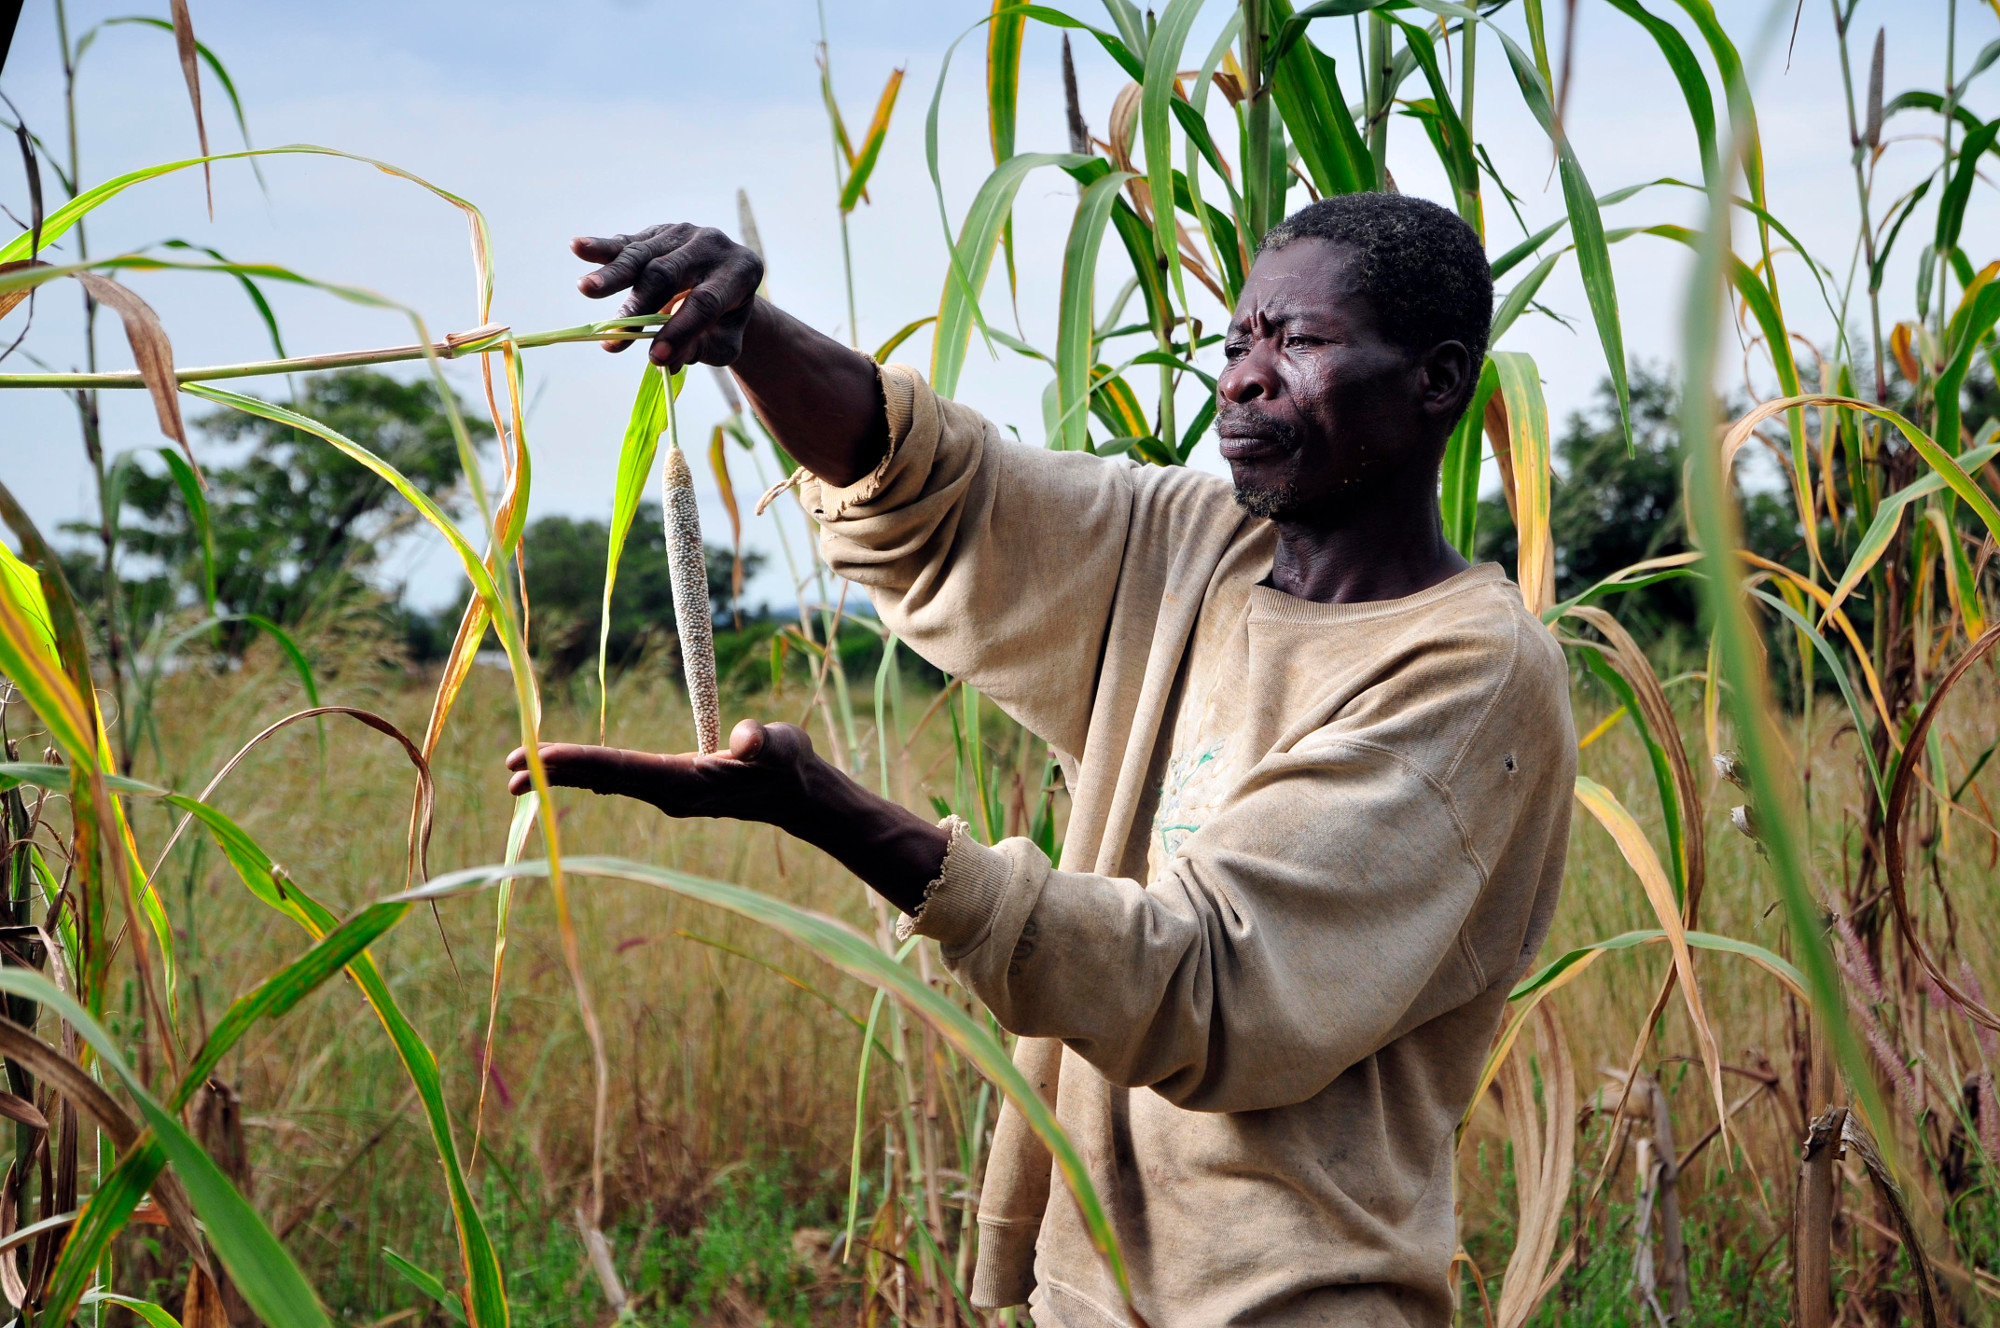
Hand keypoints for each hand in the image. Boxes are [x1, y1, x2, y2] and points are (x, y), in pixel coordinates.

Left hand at [503, 717, 949, 915]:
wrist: (802, 796)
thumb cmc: (790, 765)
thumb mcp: (781, 746)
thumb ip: (762, 742)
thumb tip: (746, 738)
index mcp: (684, 781)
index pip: (620, 768)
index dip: (577, 762)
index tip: (538, 759)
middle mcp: (668, 793)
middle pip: (603, 777)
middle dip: (555, 773)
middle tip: (506, 769)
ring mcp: (669, 794)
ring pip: (607, 780)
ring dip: (565, 776)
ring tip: (520, 773)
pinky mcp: (674, 789)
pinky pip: (621, 780)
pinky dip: (590, 773)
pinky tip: (569, 773)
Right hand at [571, 223, 763, 370]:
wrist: (728, 284)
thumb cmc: (726, 319)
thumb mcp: (724, 340)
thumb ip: (700, 349)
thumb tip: (667, 361)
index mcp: (740, 271)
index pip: (706, 302)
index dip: (680, 330)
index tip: (655, 358)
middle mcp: (712, 244)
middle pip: (668, 274)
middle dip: (640, 306)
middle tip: (615, 333)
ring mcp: (681, 233)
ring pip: (642, 256)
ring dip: (612, 276)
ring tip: (585, 289)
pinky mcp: (655, 233)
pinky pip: (626, 242)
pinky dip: (601, 248)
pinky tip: (578, 246)